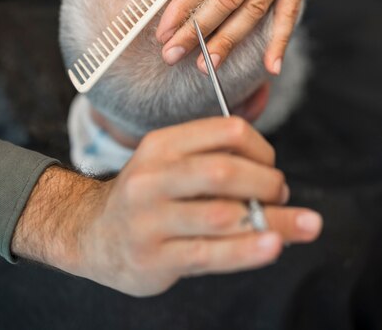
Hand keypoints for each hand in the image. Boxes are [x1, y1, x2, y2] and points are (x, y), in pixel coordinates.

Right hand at [12, 116, 321, 295]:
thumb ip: (215, 162)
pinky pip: (210, 253)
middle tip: (280, 194)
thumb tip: (278, 178)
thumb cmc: (151, 196)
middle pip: (225, 171)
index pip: (227, 132)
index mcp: (162, 144)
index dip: (262, 148)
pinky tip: (274, 246)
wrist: (94, 234)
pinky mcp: (153, 257)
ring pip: (223, 215)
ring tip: (292, 225)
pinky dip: (248, 250)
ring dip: (270, 220)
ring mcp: (150, 218)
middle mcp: (152, 176)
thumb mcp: (171, 164)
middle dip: (267, 183)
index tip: (271, 166)